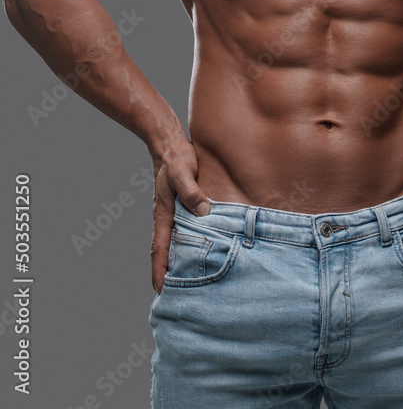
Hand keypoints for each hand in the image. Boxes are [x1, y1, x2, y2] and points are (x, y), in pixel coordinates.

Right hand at [150, 141, 210, 293]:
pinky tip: (199, 253)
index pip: (159, 250)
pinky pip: (183, 233)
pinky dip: (187, 247)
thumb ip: (191, 190)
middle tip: (177, 299)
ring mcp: (173, 214)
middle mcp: (167, 219)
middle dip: (168, 276)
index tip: (161, 293)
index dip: (159, 272)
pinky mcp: (183, 208)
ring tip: (190, 284)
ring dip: (178, 263)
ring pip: (174, 244)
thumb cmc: (176, 158)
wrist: (170, 144)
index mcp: (164, 215)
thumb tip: (203, 211)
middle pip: (165, 253)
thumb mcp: (183, 171)